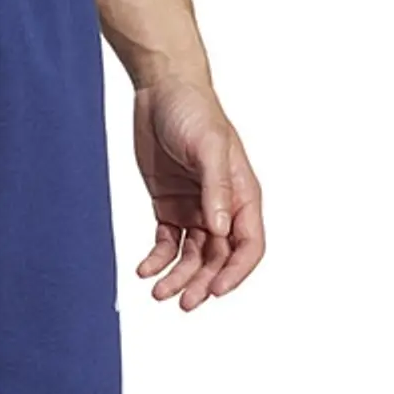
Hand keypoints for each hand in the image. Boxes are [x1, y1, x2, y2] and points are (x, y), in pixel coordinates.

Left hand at [131, 80, 263, 309]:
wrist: (161, 91)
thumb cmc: (193, 111)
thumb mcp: (208, 147)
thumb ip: (217, 189)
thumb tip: (221, 229)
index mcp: (243, 194)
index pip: (249, 245)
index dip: (236, 272)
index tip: (216, 291)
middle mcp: (223, 207)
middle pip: (219, 258)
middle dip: (203, 283)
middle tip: (183, 302)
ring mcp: (196, 208)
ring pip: (193, 256)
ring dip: (179, 277)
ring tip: (158, 293)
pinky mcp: (169, 207)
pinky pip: (167, 243)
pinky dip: (158, 259)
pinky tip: (144, 269)